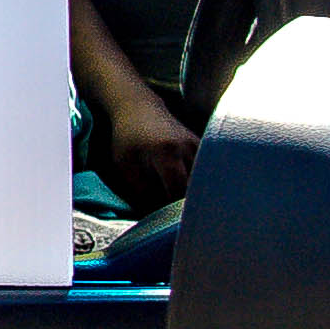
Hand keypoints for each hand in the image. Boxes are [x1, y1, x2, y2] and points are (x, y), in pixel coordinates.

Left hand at [93, 87, 198, 209]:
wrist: (139, 107)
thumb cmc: (128, 137)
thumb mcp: (125, 165)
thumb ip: (141, 191)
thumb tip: (157, 216)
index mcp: (167, 152)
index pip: (178, 189)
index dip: (174, 209)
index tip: (168, 221)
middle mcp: (188, 147)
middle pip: (196, 186)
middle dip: (187, 203)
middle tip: (179, 217)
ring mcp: (198, 144)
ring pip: (203, 179)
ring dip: (195, 192)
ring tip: (186, 204)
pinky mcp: (202, 145)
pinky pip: (204, 170)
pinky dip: (198, 181)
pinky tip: (192, 189)